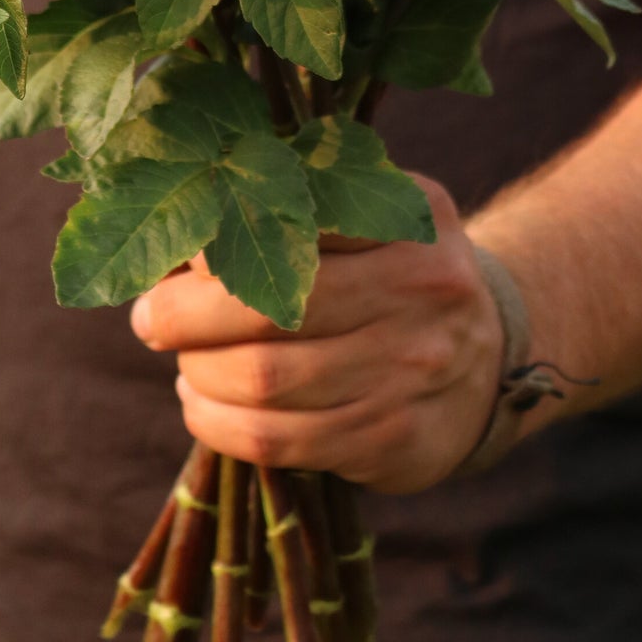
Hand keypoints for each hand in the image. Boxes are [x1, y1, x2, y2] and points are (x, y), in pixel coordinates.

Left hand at [131, 178, 502, 493]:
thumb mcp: (378, 209)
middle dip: (185, 316)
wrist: (491, 357)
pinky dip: (219, 425)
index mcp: (409, 215)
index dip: (217, 241)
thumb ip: (301, 200)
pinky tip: (203, 404)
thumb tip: (183, 221)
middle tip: (150, 316)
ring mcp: (410, 370)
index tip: (173, 253)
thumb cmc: (399, 268)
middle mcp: (419, 288)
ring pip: (267, 383)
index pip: (296, 219)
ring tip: (181, 362)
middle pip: (270, 308)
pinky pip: (280, 442)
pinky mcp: (394, 440)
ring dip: (198, 374)